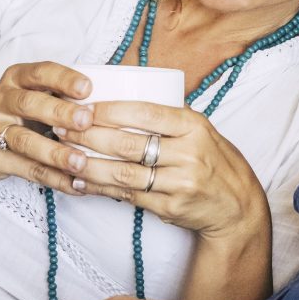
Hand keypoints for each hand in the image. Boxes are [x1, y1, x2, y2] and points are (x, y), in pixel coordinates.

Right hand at [0, 61, 96, 197]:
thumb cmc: (17, 111)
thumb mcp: (32, 92)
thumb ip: (60, 93)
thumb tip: (107, 100)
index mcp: (16, 78)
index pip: (40, 72)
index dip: (63, 79)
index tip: (88, 88)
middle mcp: (1, 100)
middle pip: (30, 104)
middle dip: (59, 112)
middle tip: (86, 121)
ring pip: (26, 142)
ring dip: (55, 153)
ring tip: (80, 162)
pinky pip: (27, 170)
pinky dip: (54, 179)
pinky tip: (75, 183)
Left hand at [53, 100, 269, 239]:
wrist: (236, 206)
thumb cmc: (212, 160)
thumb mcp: (201, 131)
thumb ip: (169, 116)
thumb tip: (125, 91)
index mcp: (194, 126)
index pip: (146, 112)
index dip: (110, 110)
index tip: (83, 106)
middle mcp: (189, 153)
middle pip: (129, 143)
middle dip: (89, 136)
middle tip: (62, 128)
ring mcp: (180, 182)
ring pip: (124, 173)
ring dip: (88, 165)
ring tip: (64, 156)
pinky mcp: (171, 207)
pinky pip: (128, 197)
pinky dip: (101, 189)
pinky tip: (81, 182)